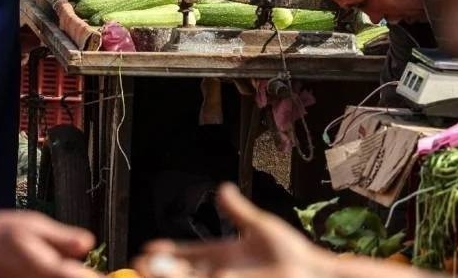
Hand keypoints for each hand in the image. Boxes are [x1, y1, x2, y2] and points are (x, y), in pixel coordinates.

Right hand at [0, 210, 99, 277]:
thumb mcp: (34, 225)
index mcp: (52, 272)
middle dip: (84, 274)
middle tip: (92, 264)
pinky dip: (56, 276)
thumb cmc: (0, 235)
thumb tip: (89, 243)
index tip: (114, 274)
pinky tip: (52, 264)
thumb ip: (63, 238)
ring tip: (65, 262)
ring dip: (72, 273)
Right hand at [133, 184, 325, 277]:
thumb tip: (222, 188)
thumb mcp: (260, 226)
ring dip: (171, 277)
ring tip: (154, 271)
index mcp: (223, 256)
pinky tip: (186, 276)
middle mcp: (221, 274)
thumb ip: (238, 211)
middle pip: (183, 273)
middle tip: (142, 264)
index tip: (149, 249)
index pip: (188, 255)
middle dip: (161, 269)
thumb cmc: (294, 255)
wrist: (315, 276)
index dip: (168, 253)